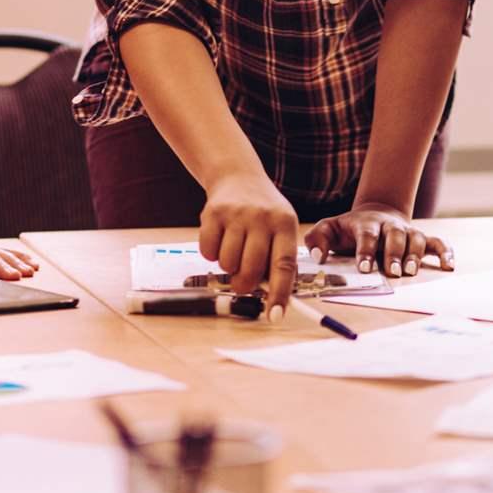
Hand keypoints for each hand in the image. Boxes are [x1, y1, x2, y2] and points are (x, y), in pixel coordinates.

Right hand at [201, 173, 300, 304]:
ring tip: (234, 251)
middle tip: (243, 283)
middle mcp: (262, 218)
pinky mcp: (212, 214)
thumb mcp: (280, 228)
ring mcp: (236, 214)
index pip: (284, 265)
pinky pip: (208, 253)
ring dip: (229, 267)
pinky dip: (211, 255)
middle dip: (246, 284)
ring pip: (228, 264)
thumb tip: (273, 299)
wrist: (237, 176)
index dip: (279, 293)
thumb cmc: (264, 213)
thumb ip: (278, 260)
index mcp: (284, 224)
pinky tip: (220, 240)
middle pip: (251, 269)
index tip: (275, 315)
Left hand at [307, 203, 452, 277]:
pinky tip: (449, 266)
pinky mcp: (421, 238)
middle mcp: (390, 227)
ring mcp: (407, 231)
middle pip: (396, 236)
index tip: (365, 268)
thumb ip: (317, 239)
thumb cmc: (348, 229)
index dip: (366, 251)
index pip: (367, 235)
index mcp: (366, 224)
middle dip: (395, 254)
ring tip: (411, 272)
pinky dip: (445, 252)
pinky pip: (437, 243)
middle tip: (393, 272)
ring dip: (415, 255)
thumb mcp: (328, 229)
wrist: (374, 215)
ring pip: (416, 239)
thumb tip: (317, 256)